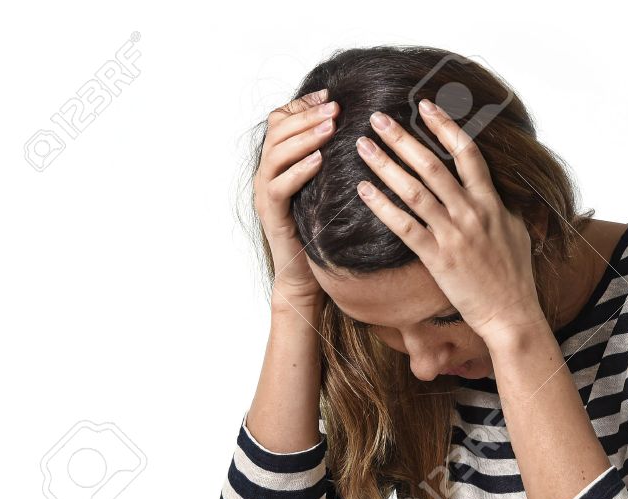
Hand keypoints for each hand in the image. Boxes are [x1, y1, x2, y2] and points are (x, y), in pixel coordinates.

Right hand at [255, 87, 339, 308]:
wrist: (305, 276)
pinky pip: (278, 186)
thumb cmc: (323, 232)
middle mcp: (268, 172)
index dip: (304, 104)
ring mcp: (265, 192)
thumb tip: (362, 133)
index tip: (331, 94)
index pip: (282, 120)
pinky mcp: (270, 214)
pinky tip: (319, 160)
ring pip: (277, 153)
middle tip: (336, 106)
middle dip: (308, 115)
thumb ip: (334, 161)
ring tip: (330, 126)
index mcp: (280, 162)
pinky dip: (298, 170)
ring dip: (305, 137)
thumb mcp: (329, 189)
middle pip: (278, 130)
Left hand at [352, 100, 545, 342]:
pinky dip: (383, 207)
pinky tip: (363, 191)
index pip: (468, 153)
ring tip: (364, 146)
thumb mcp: (515, 231)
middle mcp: (471, 213)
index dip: (445, 126)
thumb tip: (490, 189)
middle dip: (402, 139)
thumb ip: (498, 206)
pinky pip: (405, 227)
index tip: (424, 106)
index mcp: (491, 202)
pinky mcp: (438, 258)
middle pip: (433, 165)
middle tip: (378, 118)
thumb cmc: (514, 276)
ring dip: (386, 165)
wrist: (511, 313)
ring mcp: (454, 235)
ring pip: (414, 191)